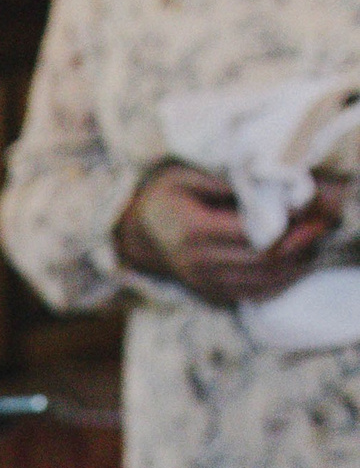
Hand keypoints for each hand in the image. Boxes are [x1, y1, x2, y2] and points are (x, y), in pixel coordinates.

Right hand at [113, 162, 344, 306]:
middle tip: (327, 221)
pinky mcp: (213, 293)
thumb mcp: (189, 173)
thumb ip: (227, 180)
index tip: (316, 206)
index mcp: (193, 232)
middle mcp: (198, 263)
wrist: (139, 232)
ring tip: (318, 239)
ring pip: (263, 281)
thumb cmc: (168, 194)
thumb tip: (271, 179)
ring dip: (296, 263)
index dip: (289, 222)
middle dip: (301, 242)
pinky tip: (299, 261)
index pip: (253, 232)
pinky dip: (282, 280)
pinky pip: (255, 293)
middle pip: (263, 260)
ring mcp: (205, 283)